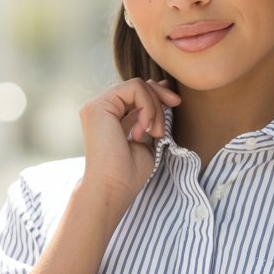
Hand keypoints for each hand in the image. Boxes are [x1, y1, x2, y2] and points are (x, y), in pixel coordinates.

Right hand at [79, 77, 180, 207]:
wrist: (114, 188)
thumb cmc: (129, 172)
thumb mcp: (147, 136)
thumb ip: (149, 114)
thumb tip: (161, 87)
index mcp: (110, 115)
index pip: (137, 92)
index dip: (159, 95)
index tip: (175, 105)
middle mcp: (101, 108)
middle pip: (139, 85)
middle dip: (161, 98)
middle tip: (170, 118)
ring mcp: (97, 105)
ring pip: (139, 86)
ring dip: (156, 109)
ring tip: (156, 133)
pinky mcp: (99, 105)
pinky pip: (135, 88)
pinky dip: (148, 107)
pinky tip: (145, 129)